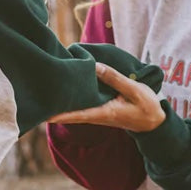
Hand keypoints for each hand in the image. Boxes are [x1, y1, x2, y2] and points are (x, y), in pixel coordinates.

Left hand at [51, 62, 165, 132]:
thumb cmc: (146, 107)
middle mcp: (98, 116)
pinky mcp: (101, 111)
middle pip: (71, 114)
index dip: (60, 114)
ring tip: (44, 96)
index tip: (43, 114)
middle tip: (36, 102)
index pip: (77, 115)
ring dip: (61, 105)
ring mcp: (98, 115)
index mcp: (105, 112)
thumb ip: (114, 79)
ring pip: (75, 111)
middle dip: (54, 109)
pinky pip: (82, 107)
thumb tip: (95, 67)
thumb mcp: (134, 90)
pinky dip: (72, 102)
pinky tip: (63, 94)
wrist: (154, 122)